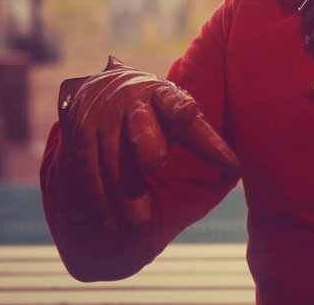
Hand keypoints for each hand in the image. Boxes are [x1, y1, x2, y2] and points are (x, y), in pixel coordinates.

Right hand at [58, 56, 239, 231]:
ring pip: (112, 157)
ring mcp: (102, 117)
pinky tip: (107, 225)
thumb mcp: (177, 116)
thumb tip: (235, 167)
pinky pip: (85, 170)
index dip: (180, 106)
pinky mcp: (78, 136)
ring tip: (138, 226)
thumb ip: (204, 139)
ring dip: (123, 193)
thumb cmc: (153, 110)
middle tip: (155, 160)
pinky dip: (96, 199)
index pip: (173, 99)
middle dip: (146, 140)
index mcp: (161, 94)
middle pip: (140, 123)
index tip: (188, 112)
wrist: (102, 88)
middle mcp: (130, 102)